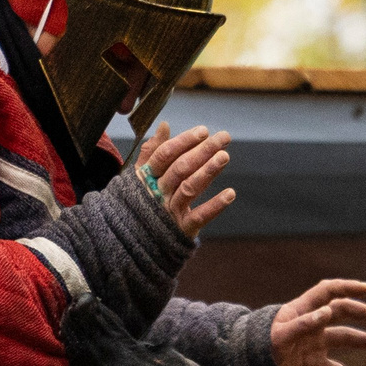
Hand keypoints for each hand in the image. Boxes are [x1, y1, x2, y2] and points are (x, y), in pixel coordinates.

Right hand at [138, 123, 233, 237]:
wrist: (135, 240)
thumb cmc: (143, 200)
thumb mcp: (142, 175)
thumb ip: (153, 151)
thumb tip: (164, 125)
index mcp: (147, 177)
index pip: (164, 155)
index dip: (183, 141)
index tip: (203, 131)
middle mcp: (157, 193)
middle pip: (180, 169)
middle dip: (202, 151)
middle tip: (223, 137)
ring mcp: (169, 212)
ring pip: (189, 189)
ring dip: (208, 172)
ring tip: (225, 156)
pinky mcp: (181, 229)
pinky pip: (199, 216)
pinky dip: (215, 206)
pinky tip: (231, 193)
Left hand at [271, 278, 365, 365]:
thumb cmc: (261, 344)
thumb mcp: (280, 333)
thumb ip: (303, 323)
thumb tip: (327, 312)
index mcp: (302, 309)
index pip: (328, 291)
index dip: (348, 287)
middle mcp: (312, 323)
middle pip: (342, 312)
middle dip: (363, 314)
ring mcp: (314, 343)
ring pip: (344, 339)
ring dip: (364, 341)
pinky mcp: (312, 363)